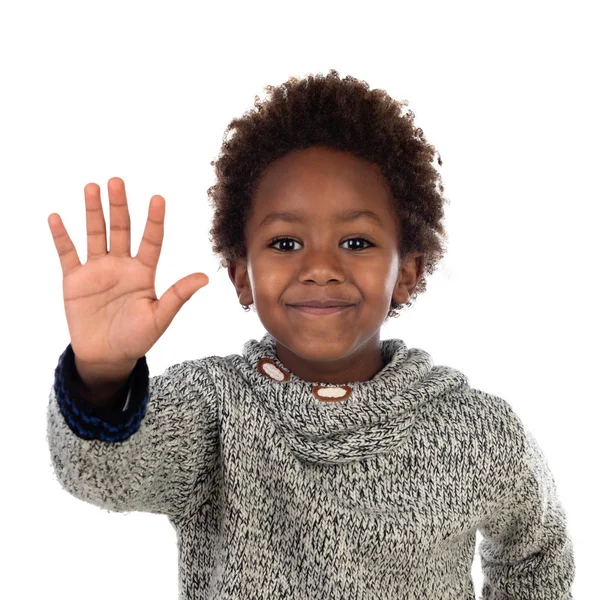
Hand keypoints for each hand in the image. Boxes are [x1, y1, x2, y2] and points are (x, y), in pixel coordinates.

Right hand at [48, 177, 208, 366]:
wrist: (107, 356)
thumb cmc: (137, 338)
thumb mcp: (160, 317)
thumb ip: (178, 295)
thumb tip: (205, 277)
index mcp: (144, 272)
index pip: (151, 240)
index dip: (154, 220)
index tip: (158, 198)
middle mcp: (122, 265)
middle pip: (121, 229)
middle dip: (119, 205)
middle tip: (117, 181)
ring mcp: (97, 270)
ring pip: (96, 234)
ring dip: (93, 212)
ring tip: (92, 188)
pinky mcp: (75, 279)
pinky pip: (67, 253)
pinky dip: (61, 236)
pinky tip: (56, 217)